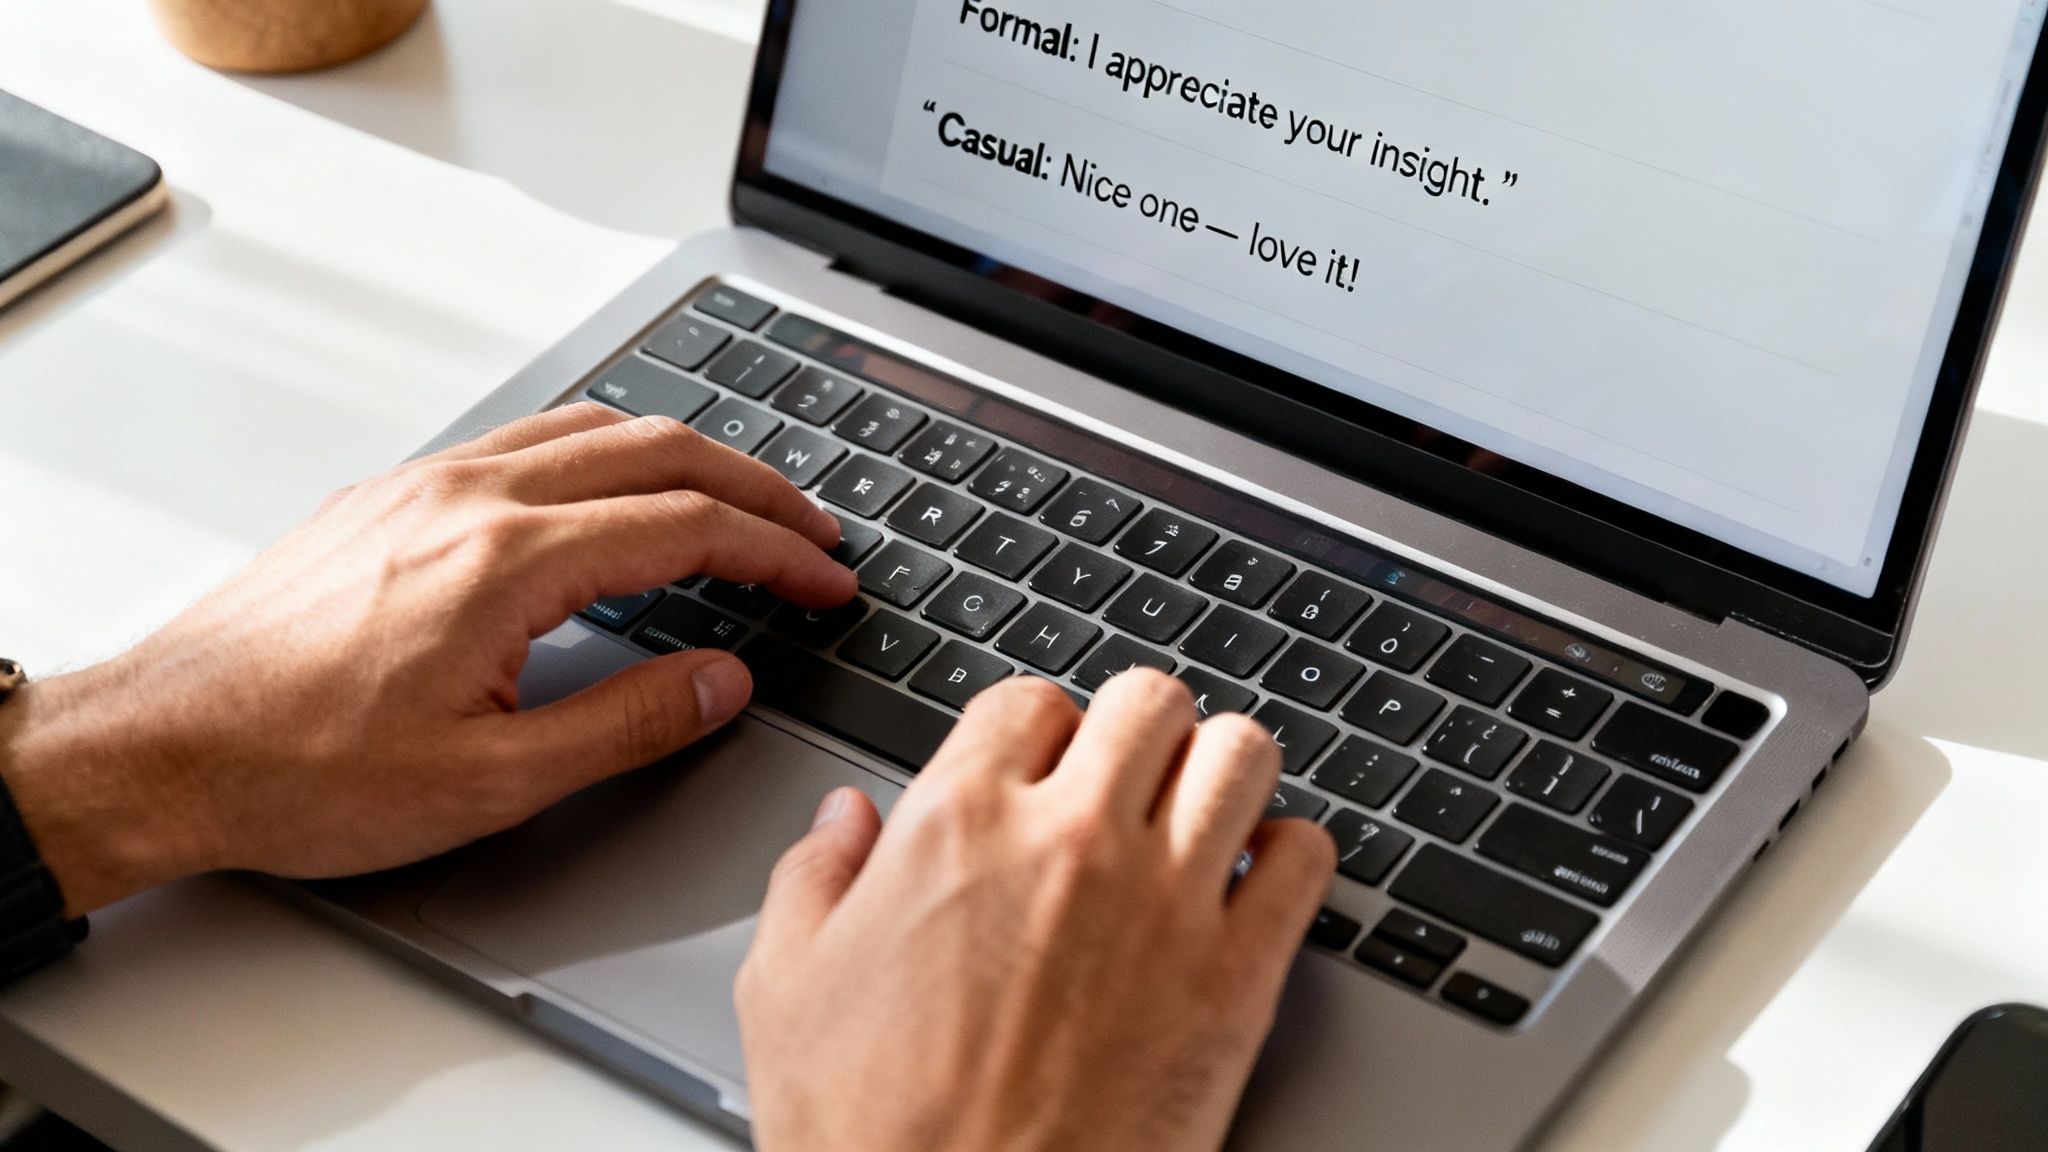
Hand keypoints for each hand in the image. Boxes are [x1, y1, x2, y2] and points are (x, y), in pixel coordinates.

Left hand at [0, 403, 855, 915]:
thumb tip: (721, 679)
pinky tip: (607, 489)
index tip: (825, 577)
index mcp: (507, 561)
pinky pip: (522, 437)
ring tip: (732, 497)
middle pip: (654, 448)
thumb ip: (628, 723)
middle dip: (753, 483)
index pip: (687, 525)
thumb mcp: (491, 780)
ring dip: (679, 453)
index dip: (777, 550)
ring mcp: (422, 486)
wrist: (160, 749)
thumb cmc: (300, 771)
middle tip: (810, 527)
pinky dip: (600, 450)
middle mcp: (468, 497)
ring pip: (588, 426)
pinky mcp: (386, 497)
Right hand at [736, 672, 1337, 1151]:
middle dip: (1138, 730)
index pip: (1030, 700)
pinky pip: (1307, 858)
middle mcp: (1071, 840)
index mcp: (957, 824)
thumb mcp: (786, 990)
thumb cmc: (872, 1136)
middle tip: (1126, 780)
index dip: (1036, 732)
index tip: (1040, 770)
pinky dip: (1291, 855)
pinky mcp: (1238, 979)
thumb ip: (813, 877)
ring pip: (1240, 752)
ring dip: (1222, 772)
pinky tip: (1256, 882)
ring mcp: (1166, 902)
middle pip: (1148, 699)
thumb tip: (843, 819)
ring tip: (1201, 813)